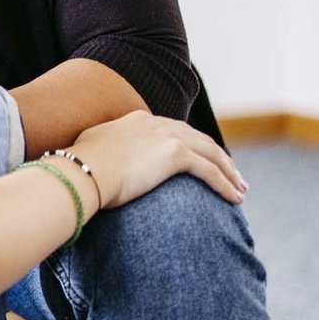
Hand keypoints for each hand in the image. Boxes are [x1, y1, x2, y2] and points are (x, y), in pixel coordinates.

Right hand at [68, 111, 246, 209]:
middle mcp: (155, 123)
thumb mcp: (93, 149)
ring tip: (240, 188)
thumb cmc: (79, 167)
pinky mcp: (175, 154)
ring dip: (229, 172)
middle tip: (232, 174)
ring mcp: (166, 136)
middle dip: (218, 157)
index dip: (192, 145)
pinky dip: (226, 185)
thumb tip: (103, 160)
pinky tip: (235, 199)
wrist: (81, 171)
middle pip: (198, 139)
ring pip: (211, 153)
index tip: (201, 159)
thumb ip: (107, 149)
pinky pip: (210, 171)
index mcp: (136, 120)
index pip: (174, 130)